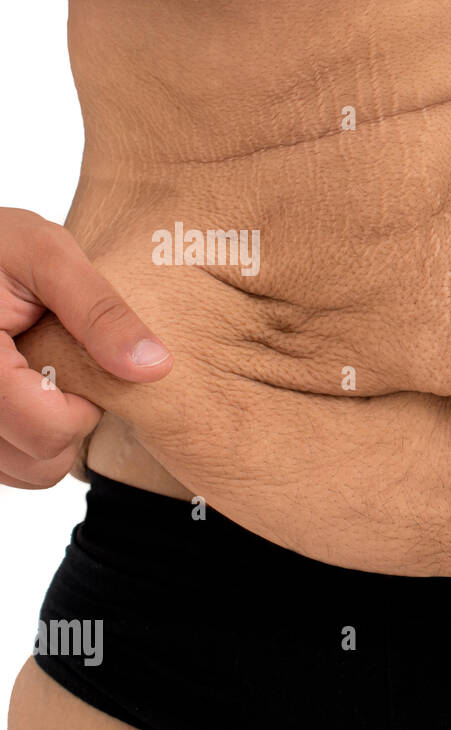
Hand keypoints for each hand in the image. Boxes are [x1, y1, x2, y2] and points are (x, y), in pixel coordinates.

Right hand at [0, 207, 170, 487]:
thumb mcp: (47, 254)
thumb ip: (100, 310)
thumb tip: (154, 367)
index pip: (45, 429)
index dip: (81, 408)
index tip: (80, 366)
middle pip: (37, 460)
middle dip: (68, 422)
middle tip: (64, 369)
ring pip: (22, 472)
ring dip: (48, 437)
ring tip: (44, 379)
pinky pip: (5, 466)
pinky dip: (26, 442)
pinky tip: (30, 396)